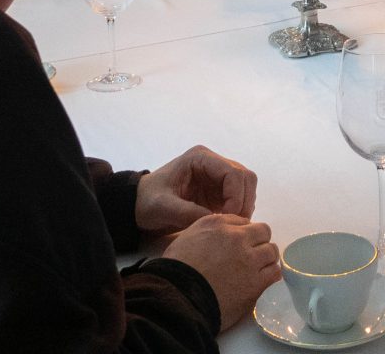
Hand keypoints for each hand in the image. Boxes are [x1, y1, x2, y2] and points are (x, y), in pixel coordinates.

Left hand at [137, 145, 259, 230]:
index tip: (225, 219)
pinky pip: (239, 198)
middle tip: (232, 225)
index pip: (233, 172)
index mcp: (200, 158)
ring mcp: (216, 176)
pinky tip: (225, 224)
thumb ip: (188, 212)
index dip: (236, 196)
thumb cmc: (147, 202)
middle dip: (243, 202)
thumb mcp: (164, 207)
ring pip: (246, 188)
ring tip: (228, 226)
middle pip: (245, 178)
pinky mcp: (218, 191)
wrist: (138, 207)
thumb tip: (217, 221)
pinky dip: (238, 211)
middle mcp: (212, 163)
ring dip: (243, 207)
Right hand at [160, 213, 279, 331]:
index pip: (243, 221)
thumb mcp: (187, 238)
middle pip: (263, 232)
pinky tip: (262, 281)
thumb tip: (223, 234)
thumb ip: (208, 231)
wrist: (179, 297)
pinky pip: (274, 272)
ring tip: (257, 270)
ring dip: (266, 258)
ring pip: (271, 251)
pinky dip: (270, 275)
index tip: (239, 244)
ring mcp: (249, 259)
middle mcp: (237, 237)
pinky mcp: (257, 282)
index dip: (243, 233)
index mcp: (218, 224)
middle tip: (251, 256)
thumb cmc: (176, 269)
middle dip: (259, 242)